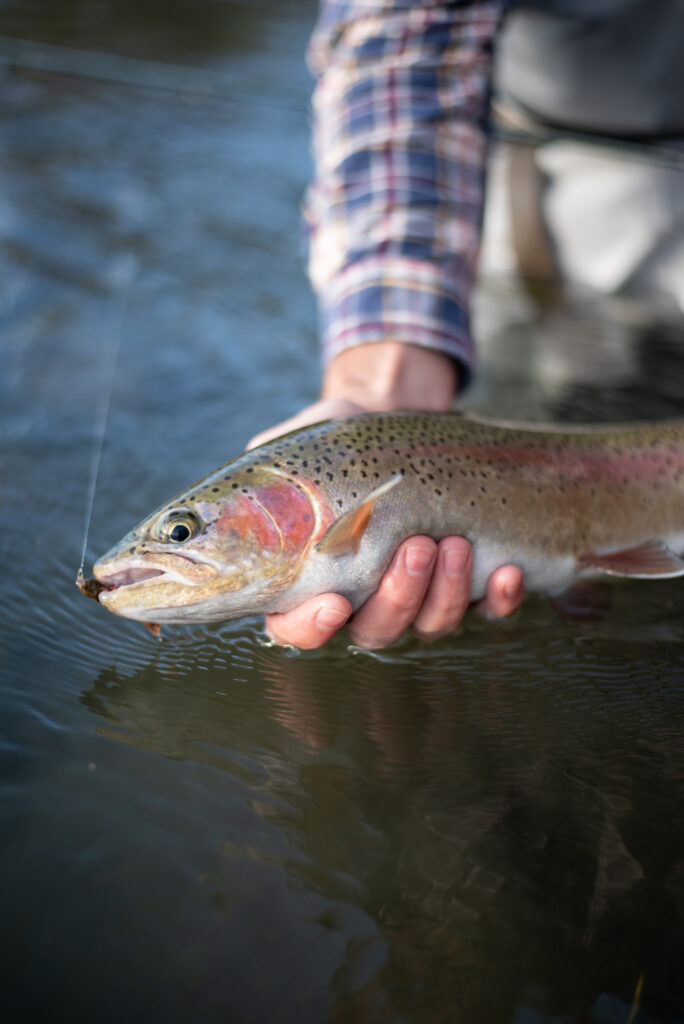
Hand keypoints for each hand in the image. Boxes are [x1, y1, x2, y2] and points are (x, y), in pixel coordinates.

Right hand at [248, 342, 523, 649]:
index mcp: (311, 580)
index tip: (331, 604)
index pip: (299, 629)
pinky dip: (497, 600)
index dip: (311, 630)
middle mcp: (363, 598)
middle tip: (415, 549)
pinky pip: (485, 610)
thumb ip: (254, 487)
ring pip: (430, 625)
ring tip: (452, 543)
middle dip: (398, 598)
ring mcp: (418, 596)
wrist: (391, 410)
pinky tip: (505, 571)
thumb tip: (226, 506)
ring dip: (444, 593)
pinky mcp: (466, 582)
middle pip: (375, 632)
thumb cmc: (332, 438)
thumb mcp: (287, 455)